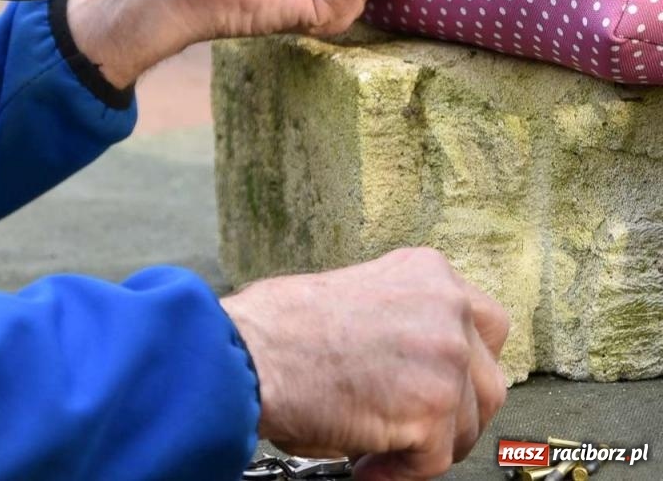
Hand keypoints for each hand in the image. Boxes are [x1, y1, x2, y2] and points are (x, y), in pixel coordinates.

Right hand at [221, 248, 509, 480]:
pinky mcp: (434, 411)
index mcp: (426, 274)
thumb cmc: (275, 326)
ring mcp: (446, 360)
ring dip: (426, 444)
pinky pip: (434, 461)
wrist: (248, 353)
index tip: (436, 384)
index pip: (482, 326)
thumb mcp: (349, 292)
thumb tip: (403, 359)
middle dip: (453, 410)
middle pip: (486, 380)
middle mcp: (447, 310)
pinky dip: (399, 472)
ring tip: (377, 445)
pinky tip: (366, 465)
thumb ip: (395, 317)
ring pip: (465, 425)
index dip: (459, 364)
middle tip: (412, 424)